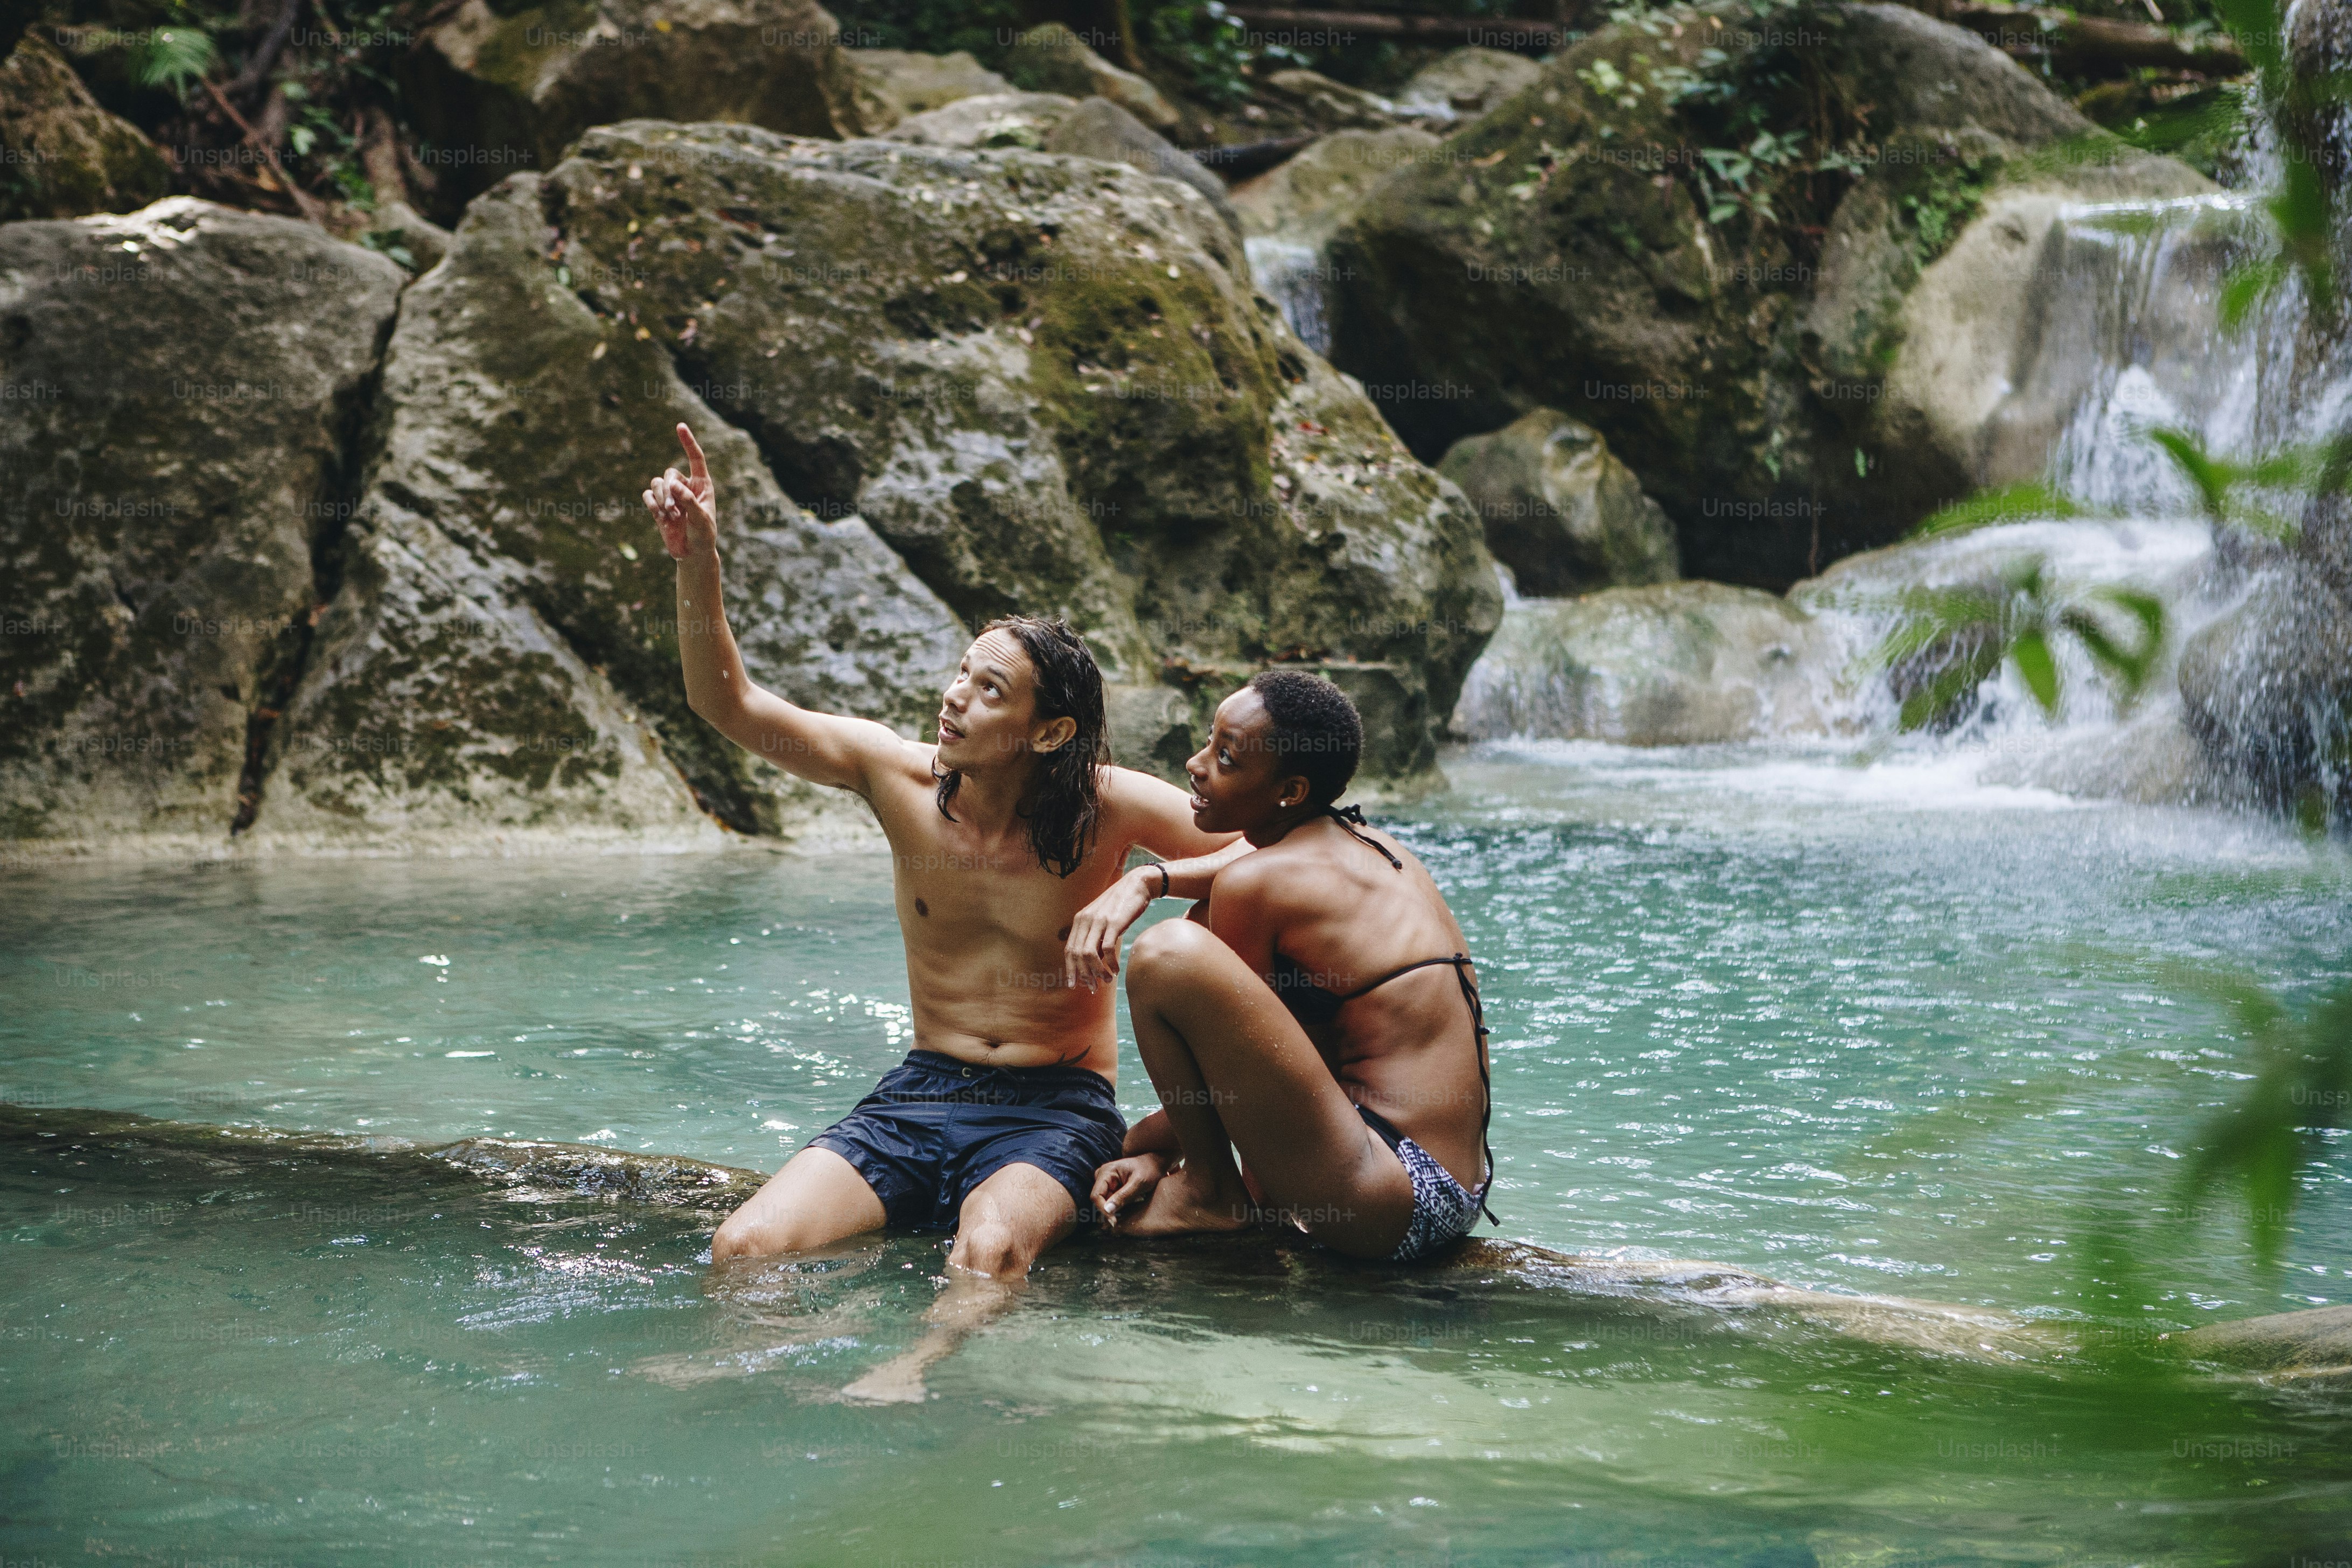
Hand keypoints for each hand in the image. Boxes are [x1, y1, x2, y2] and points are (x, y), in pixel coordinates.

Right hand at [643, 423, 717, 559]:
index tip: (680, 426)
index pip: (695, 457)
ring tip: (670, 516)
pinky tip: (661, 517)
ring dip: (661, 499)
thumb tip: (674, 486)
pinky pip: (647, 496)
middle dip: (668, 491)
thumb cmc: (704, 535)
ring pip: (656, 483)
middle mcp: (685, 486)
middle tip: (674, 510)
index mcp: (701, 484)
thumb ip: (689, 501)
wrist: (693, 553)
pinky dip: (652, 505)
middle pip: (668, 473)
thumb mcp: (701, 518)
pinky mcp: (658, 507)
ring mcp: (671, 496)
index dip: (688, 442)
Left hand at [1063, 867, 1155, 992]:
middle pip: (1078, 955)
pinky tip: (1116, 970)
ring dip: (1098, 972)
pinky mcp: (1114, 922)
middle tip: (1093, 987)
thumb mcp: (1103, 920)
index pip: (1069, 950)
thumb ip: (1095, 938)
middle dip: (1085, 974)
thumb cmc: (1121, 905)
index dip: (1070, 969)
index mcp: (1080, 920)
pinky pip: (1107, 949)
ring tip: (1107, 981)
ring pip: (1090, 954)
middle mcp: (1086, 920)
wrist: (1137, 885)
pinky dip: (1111, 964)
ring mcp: (1099, 921)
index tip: (1074, 985)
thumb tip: (1093, 963)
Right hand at [1091, 1153, 1165, 1227]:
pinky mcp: (1110, 1187)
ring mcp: (1105, 1181)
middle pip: (1098, 1200)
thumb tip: (1107, 1210)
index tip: (1114, 1221)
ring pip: (1104, 1202)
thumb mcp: (1138, 1183)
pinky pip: (1110, 1201)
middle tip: (1127, 1213)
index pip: (1096, 1195)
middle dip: (1110, 1210)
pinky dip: (1119, 1205)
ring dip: (1116, 1208)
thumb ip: (1123, 1196)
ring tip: (1133, 1203)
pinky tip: (1131, 1201)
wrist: (1154, 1164)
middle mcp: (1102, 1176)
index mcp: (1106, 1171)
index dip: (1103, 1209)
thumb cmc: (1148, 1170)